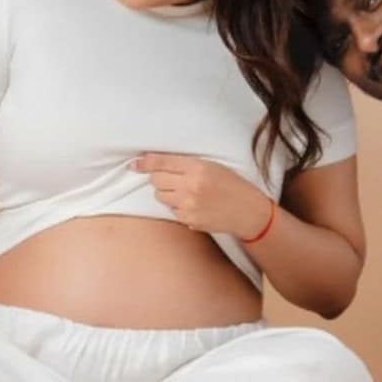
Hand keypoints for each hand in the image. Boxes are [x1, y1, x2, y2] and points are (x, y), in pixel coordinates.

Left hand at [133, 153, 272, 238]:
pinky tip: (195, 206)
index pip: (162, 162)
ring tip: (187, 194)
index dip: (145, 162)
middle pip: (156, 180)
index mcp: (198, 167)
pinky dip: (178, 208)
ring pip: (160, 196)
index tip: (134, 164)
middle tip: (175, 180)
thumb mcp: (212, 167)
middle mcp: (191, 185)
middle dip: (160, 179)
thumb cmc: (231, 186)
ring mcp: (188, 204)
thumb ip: (187, 165)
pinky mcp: (189, 219)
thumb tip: (156, 165)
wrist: (248, 211)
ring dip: (168, 194)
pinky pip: (172, 211)